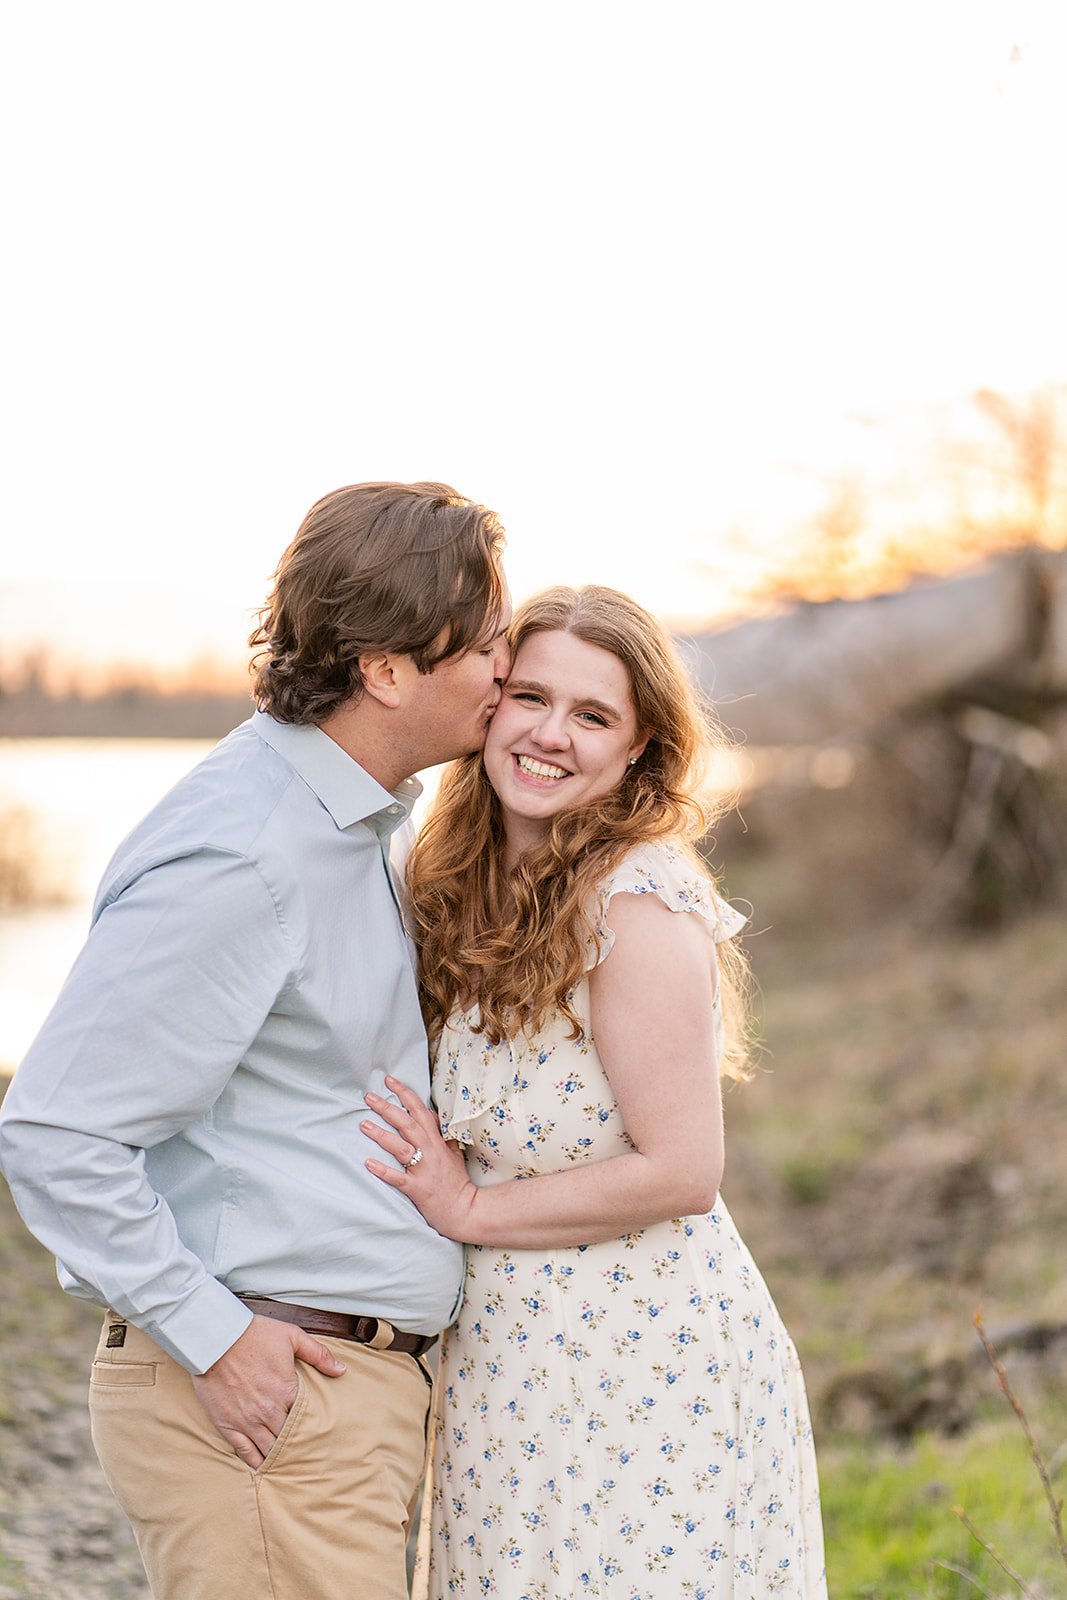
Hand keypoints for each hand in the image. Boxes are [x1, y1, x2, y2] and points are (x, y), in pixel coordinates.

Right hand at [191, 1314, 346, 1468]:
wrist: (216, 1339)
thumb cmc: (254, 1335)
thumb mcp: (292, 1336)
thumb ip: (318, 1354)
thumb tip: (341, 1370)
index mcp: (286, 1391)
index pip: (306, 1419)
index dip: (313, 1427)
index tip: (322, 1434)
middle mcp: (269, 1411)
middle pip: (290, 1439)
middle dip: (299, 1446)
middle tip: (310, 1456)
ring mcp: (247, 1421)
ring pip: (269, 1450)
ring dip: (280, 1457)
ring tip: (290, 1465)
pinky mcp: (228, 1426)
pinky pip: (245, 1452)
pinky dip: (256, 1462)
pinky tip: (264, 1468)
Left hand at [363, 1076, 476, 1239]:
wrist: (466, 1211)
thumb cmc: (458, 1183)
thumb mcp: (454, 1154)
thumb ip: (443, 1136)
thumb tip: (434, 1119)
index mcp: (438, 1141)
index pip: (421, 1111)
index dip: (405, 1095)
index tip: (390, 1081)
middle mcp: (431, 1152)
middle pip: (407, 1124)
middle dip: (387, 1108)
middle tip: (368, 1096)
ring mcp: (424, 1170)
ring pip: (401, 1147)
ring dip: (381, 1135)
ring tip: (363, 1124)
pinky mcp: (417, 1188)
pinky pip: (398, 1178)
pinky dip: (383, 1170)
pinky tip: (369, 1163)